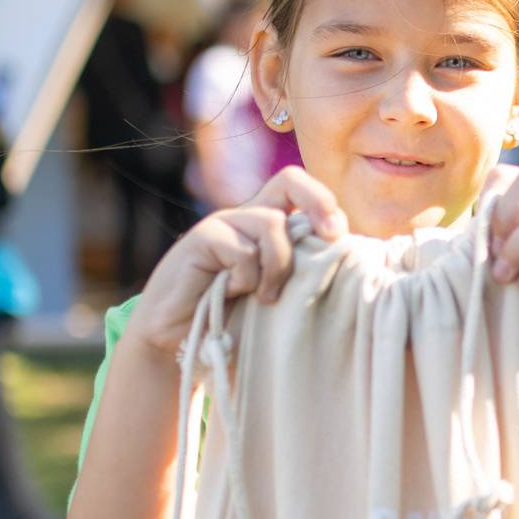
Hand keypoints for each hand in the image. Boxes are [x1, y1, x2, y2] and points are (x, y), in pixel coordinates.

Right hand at [126, 166, 346, 355]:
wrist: (176, 339)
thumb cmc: (230, 321)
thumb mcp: (274, 294)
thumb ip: (299, 272)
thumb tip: (342, 258)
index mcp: (267, 225)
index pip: (300, 190)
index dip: (326, 205)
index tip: (341, 238)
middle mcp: (247, 217)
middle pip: (289, 179)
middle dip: (319, 202)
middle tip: (332, 235)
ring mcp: (224, 225)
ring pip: (272, 224)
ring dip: (278, 266)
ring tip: (266, 298)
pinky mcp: (202, 238)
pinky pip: (242, 251)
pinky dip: (246, 279)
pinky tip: (231, 294)